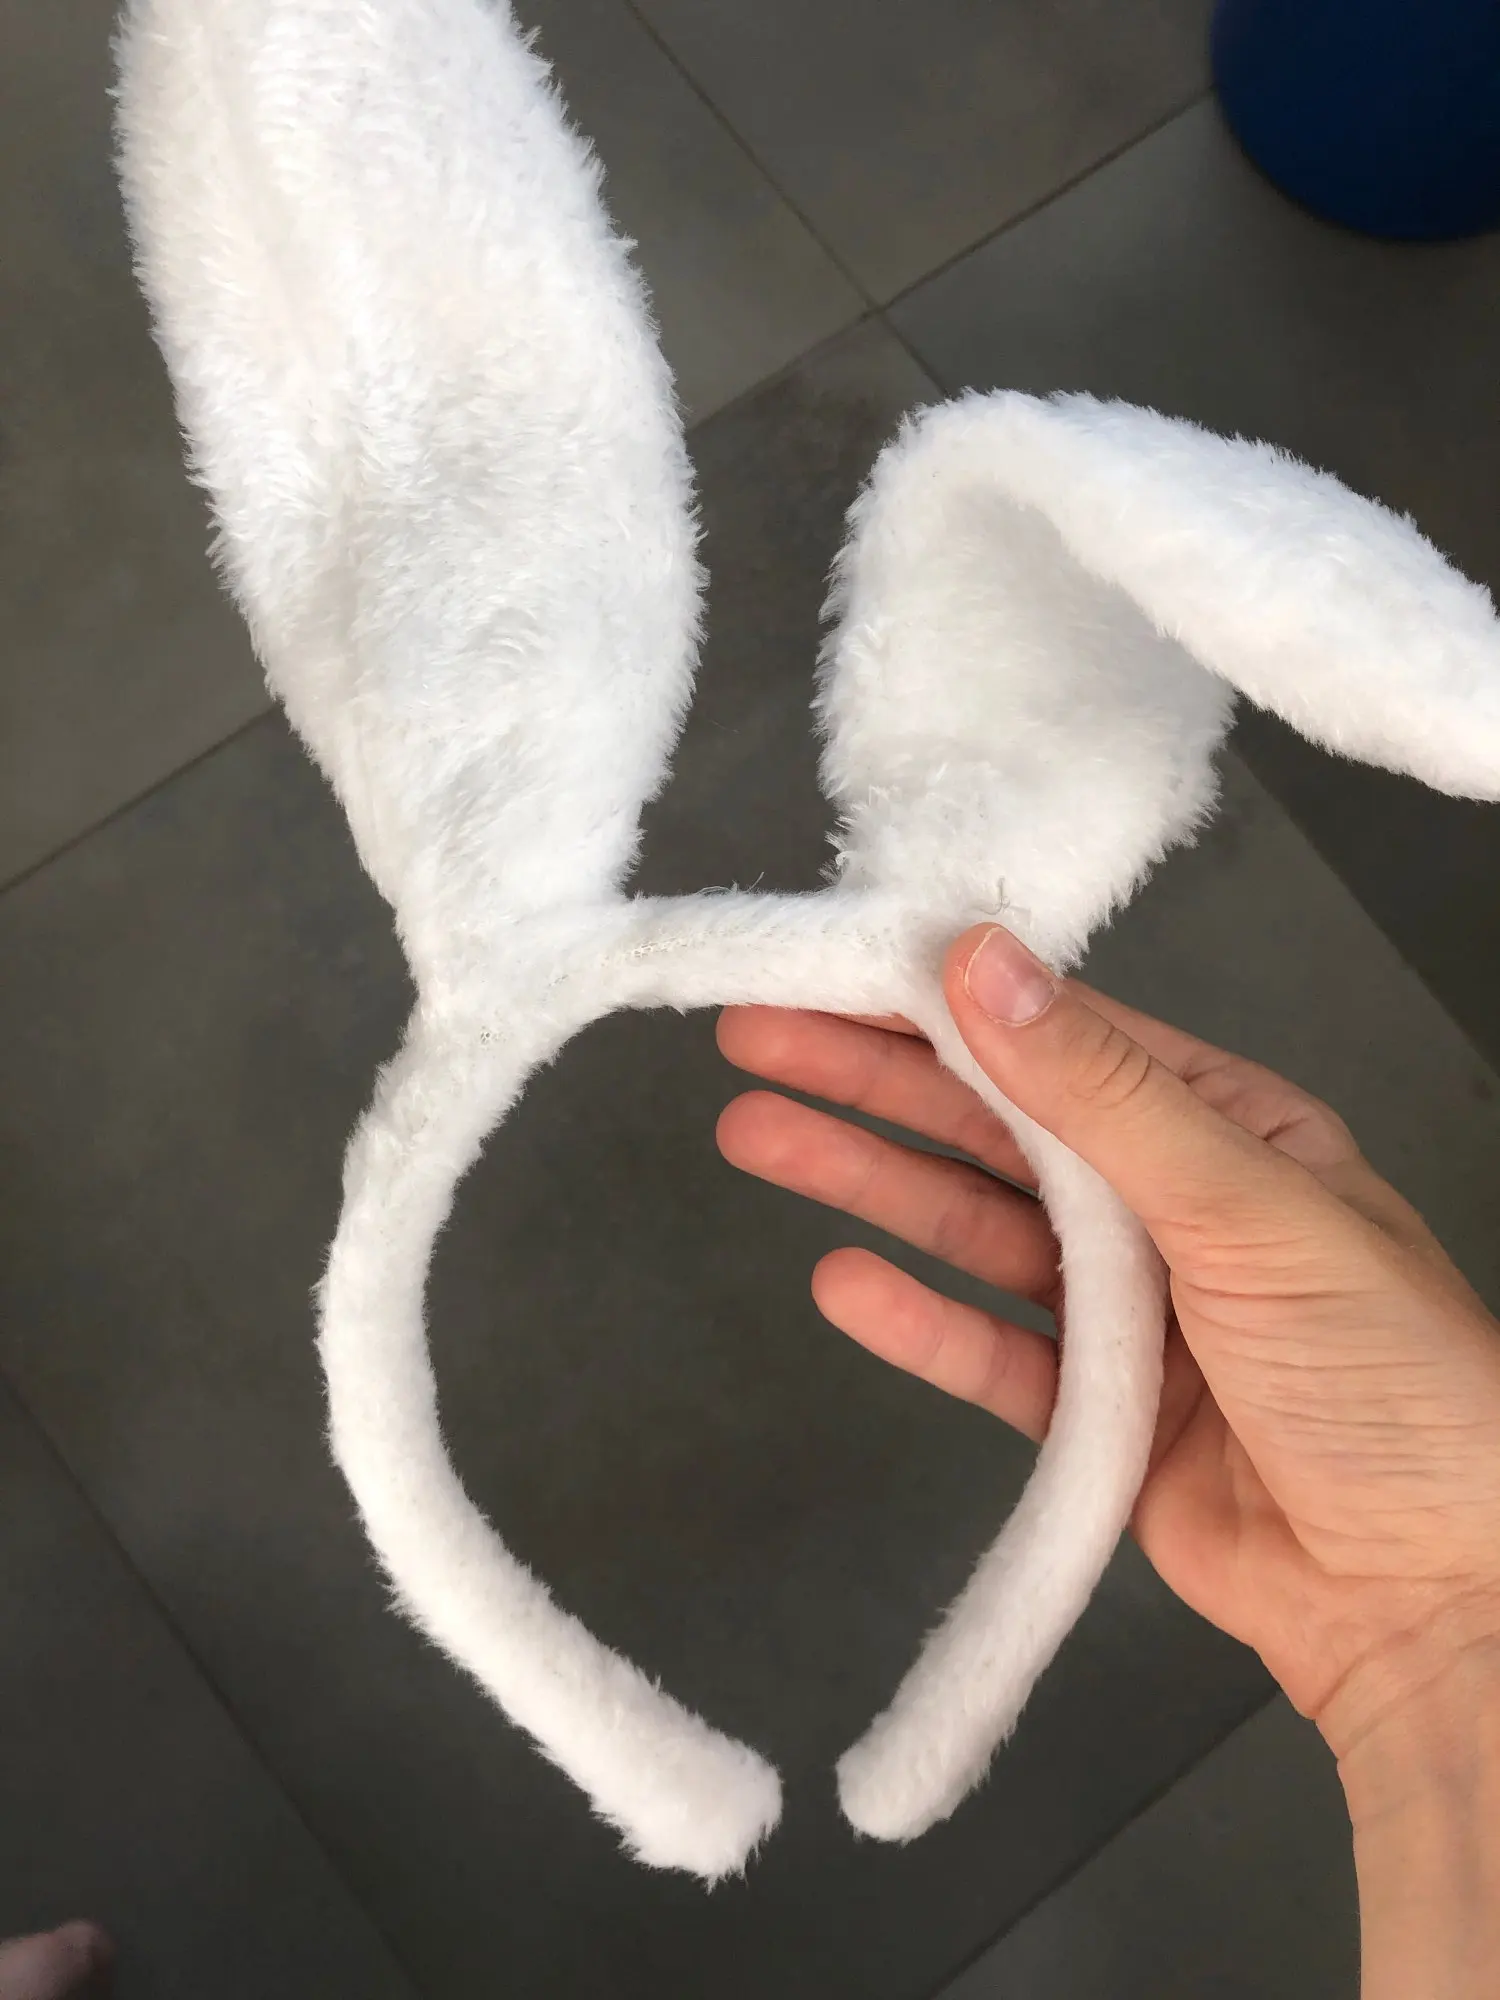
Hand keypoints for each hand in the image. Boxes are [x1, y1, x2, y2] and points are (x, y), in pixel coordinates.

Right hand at [717, 924, 1499, 1994]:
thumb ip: (1102, 1092)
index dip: (941, 1001)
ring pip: (977, 1229)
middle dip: (875, 1081)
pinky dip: (917, 1319)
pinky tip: (842, 1282)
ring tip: (759, 1135)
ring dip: (871, 1182)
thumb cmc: (1388, 1380)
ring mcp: (1131, 1311)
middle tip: (757, 1041)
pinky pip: (989, 1350)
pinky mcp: (1097, 1413)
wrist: (1431, 1597)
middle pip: (997, 1127)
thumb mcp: (1247, 1206)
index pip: (1059, 1039)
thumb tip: (982, 962)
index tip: (835, 970)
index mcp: (1228, 1128)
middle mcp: (1171, 1206)